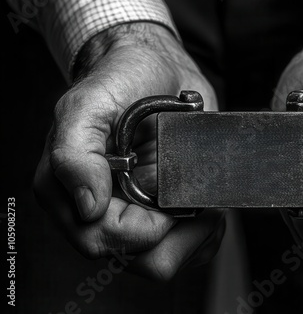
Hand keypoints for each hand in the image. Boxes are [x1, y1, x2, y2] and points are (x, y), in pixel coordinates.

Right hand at [34, 23, 224, 280]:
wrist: (155, 66)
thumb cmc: (120, 79)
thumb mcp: (88, 104)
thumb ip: (74, 154)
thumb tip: (86, 206)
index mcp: (71, 192)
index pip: (103, 242)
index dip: (143, 230)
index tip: (169, 201)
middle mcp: (103, 210)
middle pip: (141, 260)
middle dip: (179, 235)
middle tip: (198, 201)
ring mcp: (138, 213)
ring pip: (170, 258)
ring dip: (198, 234)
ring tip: (207, 200)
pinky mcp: (166, 211)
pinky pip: (191, 246)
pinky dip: (208, 231)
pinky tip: (209, 205)